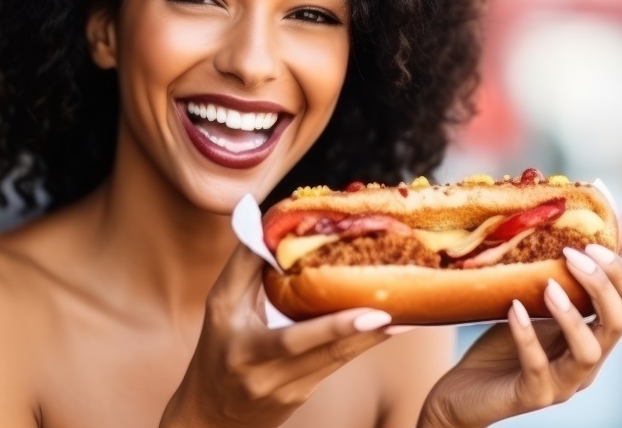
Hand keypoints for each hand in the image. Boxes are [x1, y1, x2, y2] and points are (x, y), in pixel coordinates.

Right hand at [160, 246, 394, 427]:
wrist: (213, 415)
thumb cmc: (218, 349)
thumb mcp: (220, 306)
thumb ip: (244, 263)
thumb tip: (264, 214)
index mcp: (245, 349)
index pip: (291, 340)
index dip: (332, 327)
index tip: (368, 310)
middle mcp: (269, 375)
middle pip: (326, 353)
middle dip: (363, 331)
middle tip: (397, 311)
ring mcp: (290, 390)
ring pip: (338, 360)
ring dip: (373, 337)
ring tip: (408, 314)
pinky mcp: (304, 395)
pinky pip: (337, 365)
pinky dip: (362, 342)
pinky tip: (388, 326)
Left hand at [419, 203, 621, 427]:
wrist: (466, 391)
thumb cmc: (505, 342)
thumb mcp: (538, 300)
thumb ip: (566, 270)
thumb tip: (601, 212)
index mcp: (596, 335)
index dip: (621, 270)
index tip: (592, 240)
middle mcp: (589, 362)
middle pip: (620, 322)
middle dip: (602, 284)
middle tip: (572, 254)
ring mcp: (564, 383)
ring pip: (589, 351)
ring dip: (572, 314)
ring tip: (548, 285)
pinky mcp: (533, 396)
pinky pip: (538, 368)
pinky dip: (527, 336)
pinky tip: (514, 309)